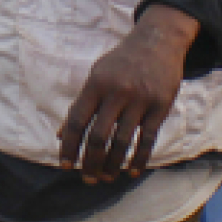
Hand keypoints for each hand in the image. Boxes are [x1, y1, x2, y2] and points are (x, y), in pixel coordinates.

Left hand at [56, 13, 195, 183]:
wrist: (158, 42)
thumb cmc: (121, 62)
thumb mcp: (96, 75)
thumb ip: (80, 104)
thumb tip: (61, 134)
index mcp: (97, 84)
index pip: (78, 120)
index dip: (69, 145)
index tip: (65, 165)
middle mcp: (117, 92)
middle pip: (98, 136)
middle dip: (90, 162)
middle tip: (88, 179)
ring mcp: (140, 100)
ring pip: (122, 142)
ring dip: (112, 165)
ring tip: (107, 178)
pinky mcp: (160, 106)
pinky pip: (147, 139)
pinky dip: (139, 159)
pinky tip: (131, 172)